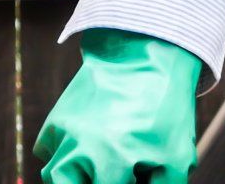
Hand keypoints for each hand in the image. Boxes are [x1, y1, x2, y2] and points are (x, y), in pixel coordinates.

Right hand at [33, 28, 201, 182]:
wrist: (144, 53)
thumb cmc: (166, 110)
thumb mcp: (177, 157)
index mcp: (113, 161)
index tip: (131, 178)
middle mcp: (81, 148)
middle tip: (105, 178)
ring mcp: (65, 131)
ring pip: (53, 175)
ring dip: (72, 178)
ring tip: (95, 171)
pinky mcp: (57, 117)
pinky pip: (47, 150)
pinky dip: (61, 157)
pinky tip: (84, 152)